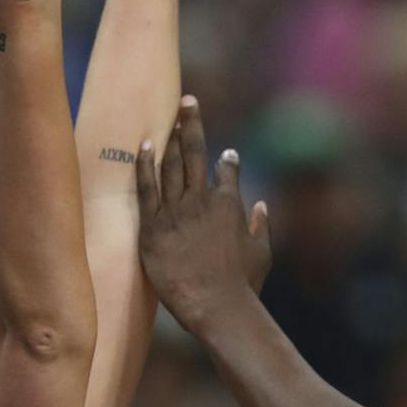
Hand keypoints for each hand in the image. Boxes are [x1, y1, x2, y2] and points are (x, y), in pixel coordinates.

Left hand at [138, 98, 271, 331]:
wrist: (216, 306)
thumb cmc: (242, 285)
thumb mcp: (260, 253)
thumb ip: (259, 225)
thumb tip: (262, 205)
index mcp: (230, 203)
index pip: (228, 169)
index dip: (227, 160)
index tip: (226, 154)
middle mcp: (202, 199)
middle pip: (194, 152)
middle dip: (191, 123)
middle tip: (187, 101)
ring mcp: (175, 211)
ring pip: (170, 165)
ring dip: (169, 139)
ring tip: (167, 119)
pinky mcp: (153, 227)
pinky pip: (146, 188)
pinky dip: (145, 164)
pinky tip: (144, 145)